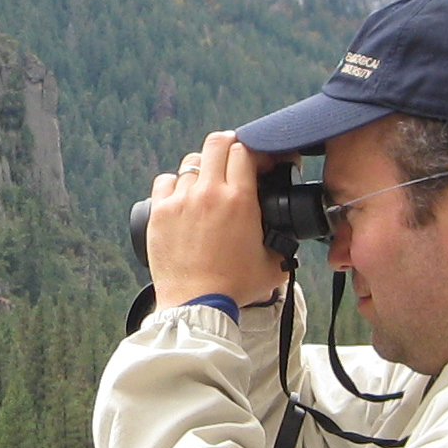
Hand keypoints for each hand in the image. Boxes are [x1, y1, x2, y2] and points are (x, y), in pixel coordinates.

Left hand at [149, 132, 289, 311]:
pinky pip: (165, 181)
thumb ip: (284, 243)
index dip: (256, 151)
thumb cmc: (233, 288)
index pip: (246, 150)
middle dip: (229, 146)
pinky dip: (175, 184)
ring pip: (191, 162)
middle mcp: (208, 192)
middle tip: (234, 161)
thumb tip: (288, 236)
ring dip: (203, 168)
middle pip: (217, 142)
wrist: (197, 306)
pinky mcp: (159, 212)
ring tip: (209, 185)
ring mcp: (181, 200)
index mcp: (239, 199)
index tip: (260, 163)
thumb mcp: (273, 264)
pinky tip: (183, 198)